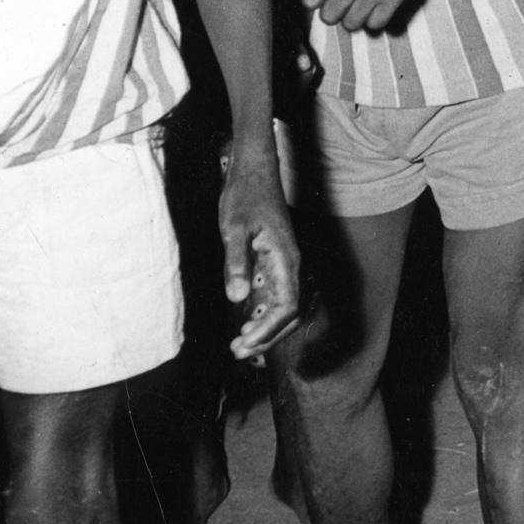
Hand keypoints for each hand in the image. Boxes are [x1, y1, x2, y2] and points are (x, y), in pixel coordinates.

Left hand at [218, 152, 300, 365]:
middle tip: (238, 351)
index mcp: (286, 259)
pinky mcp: (273, 261)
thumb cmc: (245, 196)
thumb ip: (236, 263)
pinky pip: (274, 296)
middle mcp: (290, 265)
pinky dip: (262, 315)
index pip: (287, 306)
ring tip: (239, 344)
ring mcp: (283, 264)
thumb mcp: (234, 228)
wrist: (253, 171)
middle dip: (267, 336)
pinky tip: (244, 322)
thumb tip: (236, 298)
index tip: (244, 342)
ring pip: (283, 307)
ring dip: (265, 329)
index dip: (269, 329)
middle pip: (289, 312)